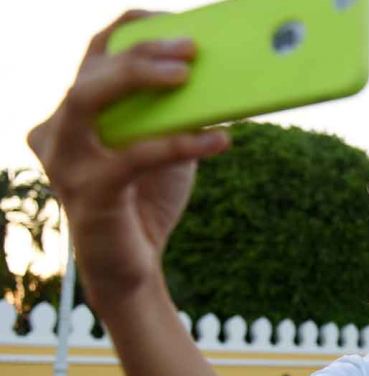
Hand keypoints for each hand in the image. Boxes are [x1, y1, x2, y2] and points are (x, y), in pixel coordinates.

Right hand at [27, 11, 229, 310]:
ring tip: (186, 75)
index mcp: (75, 115)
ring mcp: (66, 163)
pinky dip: (180, 145)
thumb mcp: (165, 147)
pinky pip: (134, 156)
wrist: (134, 268)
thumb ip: (177, 114)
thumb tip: (218, 77)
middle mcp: (58, 133)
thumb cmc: (148, 201)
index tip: (173, 20)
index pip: (94, 55)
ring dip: (138, 79)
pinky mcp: (89, 193)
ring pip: (88, 100)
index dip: (129, 29)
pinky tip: (220, 141)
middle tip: (189, 47)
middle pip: (91, 71)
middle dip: (139, 51)